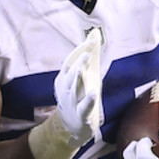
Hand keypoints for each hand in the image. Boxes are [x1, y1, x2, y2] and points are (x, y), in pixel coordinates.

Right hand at [52, 30, 102, 146]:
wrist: (73, 126)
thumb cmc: (79, 96)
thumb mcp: (85, 75)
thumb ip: (89, 54)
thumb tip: (94, 32)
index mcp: (64, 80)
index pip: (69, 62)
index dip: (79, 52)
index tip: (91, 42)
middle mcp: (66, 91)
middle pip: (71, 75)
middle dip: (79, 63)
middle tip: (88, 53)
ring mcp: (72, 104)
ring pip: (74, 90)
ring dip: (79, 78)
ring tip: (86, 68)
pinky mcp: (82, 116)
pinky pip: (83, 108)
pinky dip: (87, 101)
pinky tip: (92, 94)